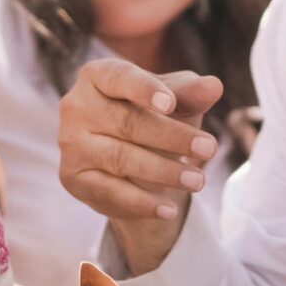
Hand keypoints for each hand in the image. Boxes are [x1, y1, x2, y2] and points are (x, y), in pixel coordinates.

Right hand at [57, 60, 224, 271]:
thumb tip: (213, 86)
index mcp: (98, 76)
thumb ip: (189, 94)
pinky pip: (110, 192)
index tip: (170, 103)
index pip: (120, 78)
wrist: (129, 161)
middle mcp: (77, 106)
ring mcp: (72, 144)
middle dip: (172, 137)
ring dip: (163, 171)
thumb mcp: (174, 102)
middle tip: (210, 149)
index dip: (144, 89)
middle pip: (127, 122)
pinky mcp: (74, 178)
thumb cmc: (154, 116)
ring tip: (198, 181)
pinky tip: (169, 209)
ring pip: (120, 158)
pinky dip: (142, 202)